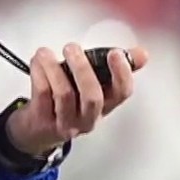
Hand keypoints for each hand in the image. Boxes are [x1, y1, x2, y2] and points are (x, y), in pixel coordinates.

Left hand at [6, 42, 150, 155]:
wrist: (37, 131)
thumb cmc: (69, 102)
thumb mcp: (94, 85)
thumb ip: (116, 67)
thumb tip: (142, 54)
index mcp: (105, 106)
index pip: (122, 93)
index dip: (122, 73)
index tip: (115, 53)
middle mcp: (88, 118)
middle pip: (92, 96)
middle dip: (83, 69)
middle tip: (72, 48)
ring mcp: (65, 122)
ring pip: (64, 94)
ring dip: (54, 69)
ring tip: (46, 53)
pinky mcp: (42, 121)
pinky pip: (42, 94)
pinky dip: (39, 73)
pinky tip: (37, 62)